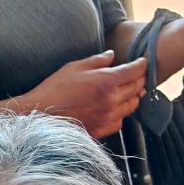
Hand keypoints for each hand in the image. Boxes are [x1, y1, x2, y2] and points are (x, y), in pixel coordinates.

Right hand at [22, 52, 144, 137]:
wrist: (40, 115)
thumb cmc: (54, 89)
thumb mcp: (74, 67)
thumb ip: (96, 61)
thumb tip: (112, 55)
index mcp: (106, 81)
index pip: (134, 71)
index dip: (142, 64)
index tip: (143, 61)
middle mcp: (112, 100)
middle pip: (137, 88)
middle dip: (140, 79)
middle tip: (139, 75)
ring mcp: (108, 116)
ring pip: (132, 106)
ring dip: (133, 97)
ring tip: (130, 91)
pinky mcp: (102, 129)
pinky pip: (120, 121)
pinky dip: (121, 113)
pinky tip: (115, 109)